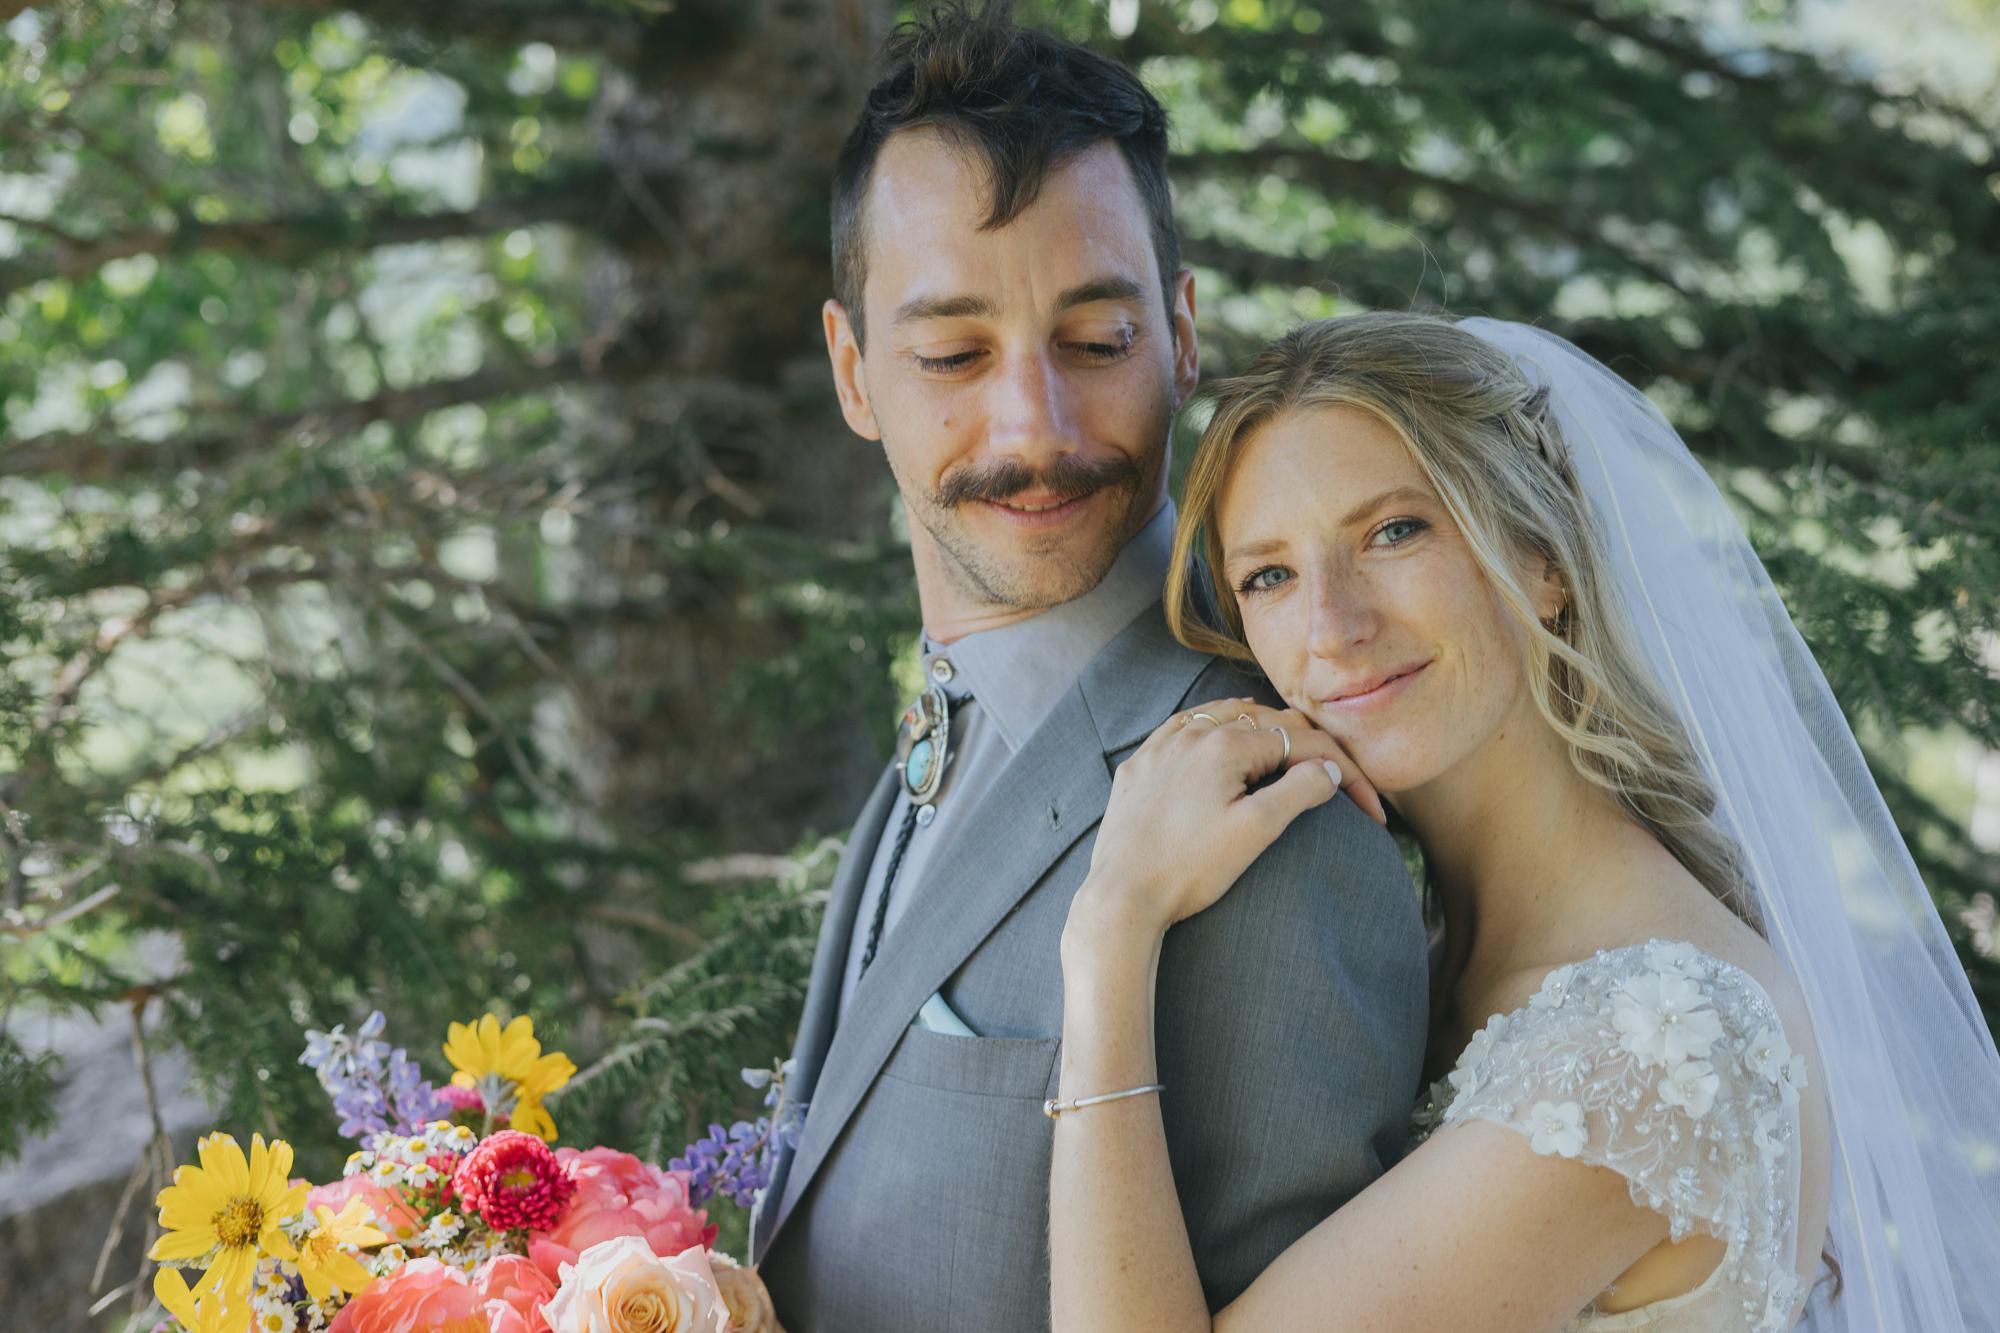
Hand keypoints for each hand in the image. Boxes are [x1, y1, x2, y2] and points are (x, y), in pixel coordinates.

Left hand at [1072, 698, 1385, 936]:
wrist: (1120, 897)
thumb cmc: (1188, 869)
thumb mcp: (1256, 831)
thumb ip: (1299, 791)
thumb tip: (1327, 770)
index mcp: (1226, 745)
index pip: (1303, 744)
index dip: (1346, 775)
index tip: (1372, 814)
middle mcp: (1191, 735)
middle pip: (1268, 724)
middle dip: (1310, 751)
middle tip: (1338, 783)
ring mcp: (1159, 748)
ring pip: (1223, 717)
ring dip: (1263, 730)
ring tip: (1291, 751)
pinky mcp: (1138, 768)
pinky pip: (1183, 730)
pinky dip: (1214, 730)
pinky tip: (1220, 741)